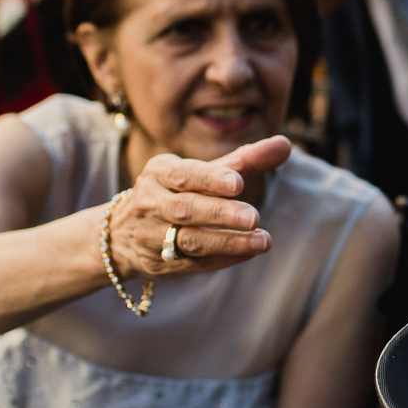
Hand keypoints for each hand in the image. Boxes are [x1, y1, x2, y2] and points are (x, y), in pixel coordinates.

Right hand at [111, 136, 295, 279]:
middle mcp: (151, 203)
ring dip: (227, 242)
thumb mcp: (202, 172)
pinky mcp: (161, 263)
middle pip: (186, 210)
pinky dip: (223, 258)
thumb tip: (286, 144)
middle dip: (220, 214)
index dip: (210, 179)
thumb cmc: (176, 192)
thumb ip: (244, 160)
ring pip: (190, 240)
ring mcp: (153, 236)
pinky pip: (194, 263)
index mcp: (159, 173)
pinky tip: (249, 253)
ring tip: (262, 241)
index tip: (238, 183)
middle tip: (253, 217)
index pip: (184, 175)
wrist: (121, 233)